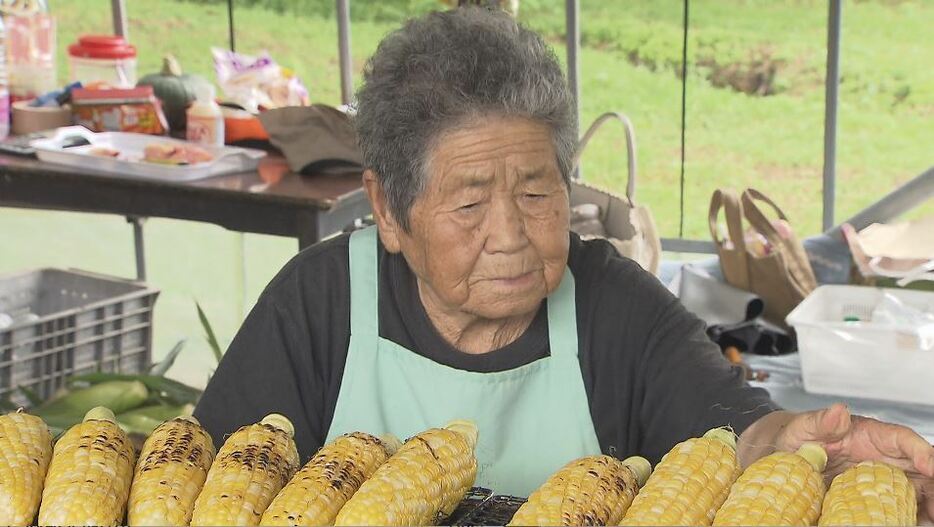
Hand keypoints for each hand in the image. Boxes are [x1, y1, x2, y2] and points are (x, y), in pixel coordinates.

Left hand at [775, 403, 933, 523]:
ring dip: (926, 502)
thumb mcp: (804, 427)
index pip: (903, 439)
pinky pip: (898, 505)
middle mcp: (883, 456)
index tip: (931, 467)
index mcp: (871, 435)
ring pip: (916, 489)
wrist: (787, 455)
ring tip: (928, 518)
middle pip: (921, 468)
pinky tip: (910, 522)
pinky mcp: (874, 495)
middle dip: (933, 484)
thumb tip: (838, 411)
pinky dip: (908, 514)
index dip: (922, 452)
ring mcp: (881, 477)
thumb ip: (821, 420)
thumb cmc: (799, 436)